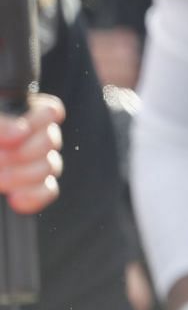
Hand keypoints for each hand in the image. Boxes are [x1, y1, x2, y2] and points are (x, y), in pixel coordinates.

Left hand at [0, 93, 63, 213]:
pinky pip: (48, 190)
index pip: (49, 111)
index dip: (39, 120)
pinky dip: (34, 195)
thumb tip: (19, 132)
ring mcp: (28, 164)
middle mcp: (25, 138)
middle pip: (51, 140)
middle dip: (24, 153)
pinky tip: (14, 198)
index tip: (16, 133)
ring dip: (24, 174)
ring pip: (50, 165)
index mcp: (13, 115)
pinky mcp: (27, 189)